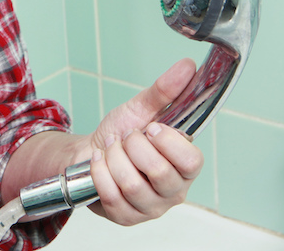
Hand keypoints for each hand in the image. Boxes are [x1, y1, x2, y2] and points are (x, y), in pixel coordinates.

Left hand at [85, 59, 203, 225]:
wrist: (90, 152)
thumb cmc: (121, 133)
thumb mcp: (141, 109)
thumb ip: (165, 91)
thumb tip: (187, 66)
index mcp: (185, 166)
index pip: (192, 161)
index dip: (168, 141)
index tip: (151, 127)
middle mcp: (173, 191)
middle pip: (160, 173)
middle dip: (134, 147)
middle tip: (127, 137)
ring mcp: (150, 207)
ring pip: (133, 185)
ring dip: (114, 158)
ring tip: (111, 148)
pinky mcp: (126, 217)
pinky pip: (111, 196)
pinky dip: (100, 172)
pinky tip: (99, 161)